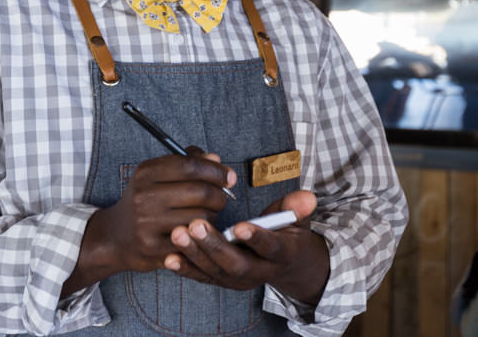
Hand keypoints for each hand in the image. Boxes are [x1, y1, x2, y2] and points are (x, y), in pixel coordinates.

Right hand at [63, 151, 235, 294]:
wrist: (116, 237)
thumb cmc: (144, 201)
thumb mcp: (157, 175)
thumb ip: (187, 162)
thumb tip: (216, 158)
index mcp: (146, 173)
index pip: (189, 165)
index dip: (215, 170)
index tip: (229, 176)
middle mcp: (143, 196)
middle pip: (199, 191)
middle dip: (219, 195)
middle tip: (222, 198)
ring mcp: (147, 224)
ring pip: (201, 217)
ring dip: (213, 216)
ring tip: (206, 215)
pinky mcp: (153, 248)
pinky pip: (193, 240)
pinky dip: (203, 235)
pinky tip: (198, 232)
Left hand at [164, 190, 329, 304]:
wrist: (281, 264)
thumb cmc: (285, 233)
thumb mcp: (296, 219)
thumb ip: (297, 208)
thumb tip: (308, 198)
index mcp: (281, 254)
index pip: (270, 248)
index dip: (256, 239)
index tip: (240, 226)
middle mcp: (259, 272)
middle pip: (237, 264)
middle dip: (215, 246)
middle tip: (196, 224)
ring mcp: (238, 279)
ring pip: (215, 272)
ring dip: (195, 254)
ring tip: (178, 234)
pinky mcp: (221, 280)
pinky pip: (202, 277)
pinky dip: (186, 268)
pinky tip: (169, 257)